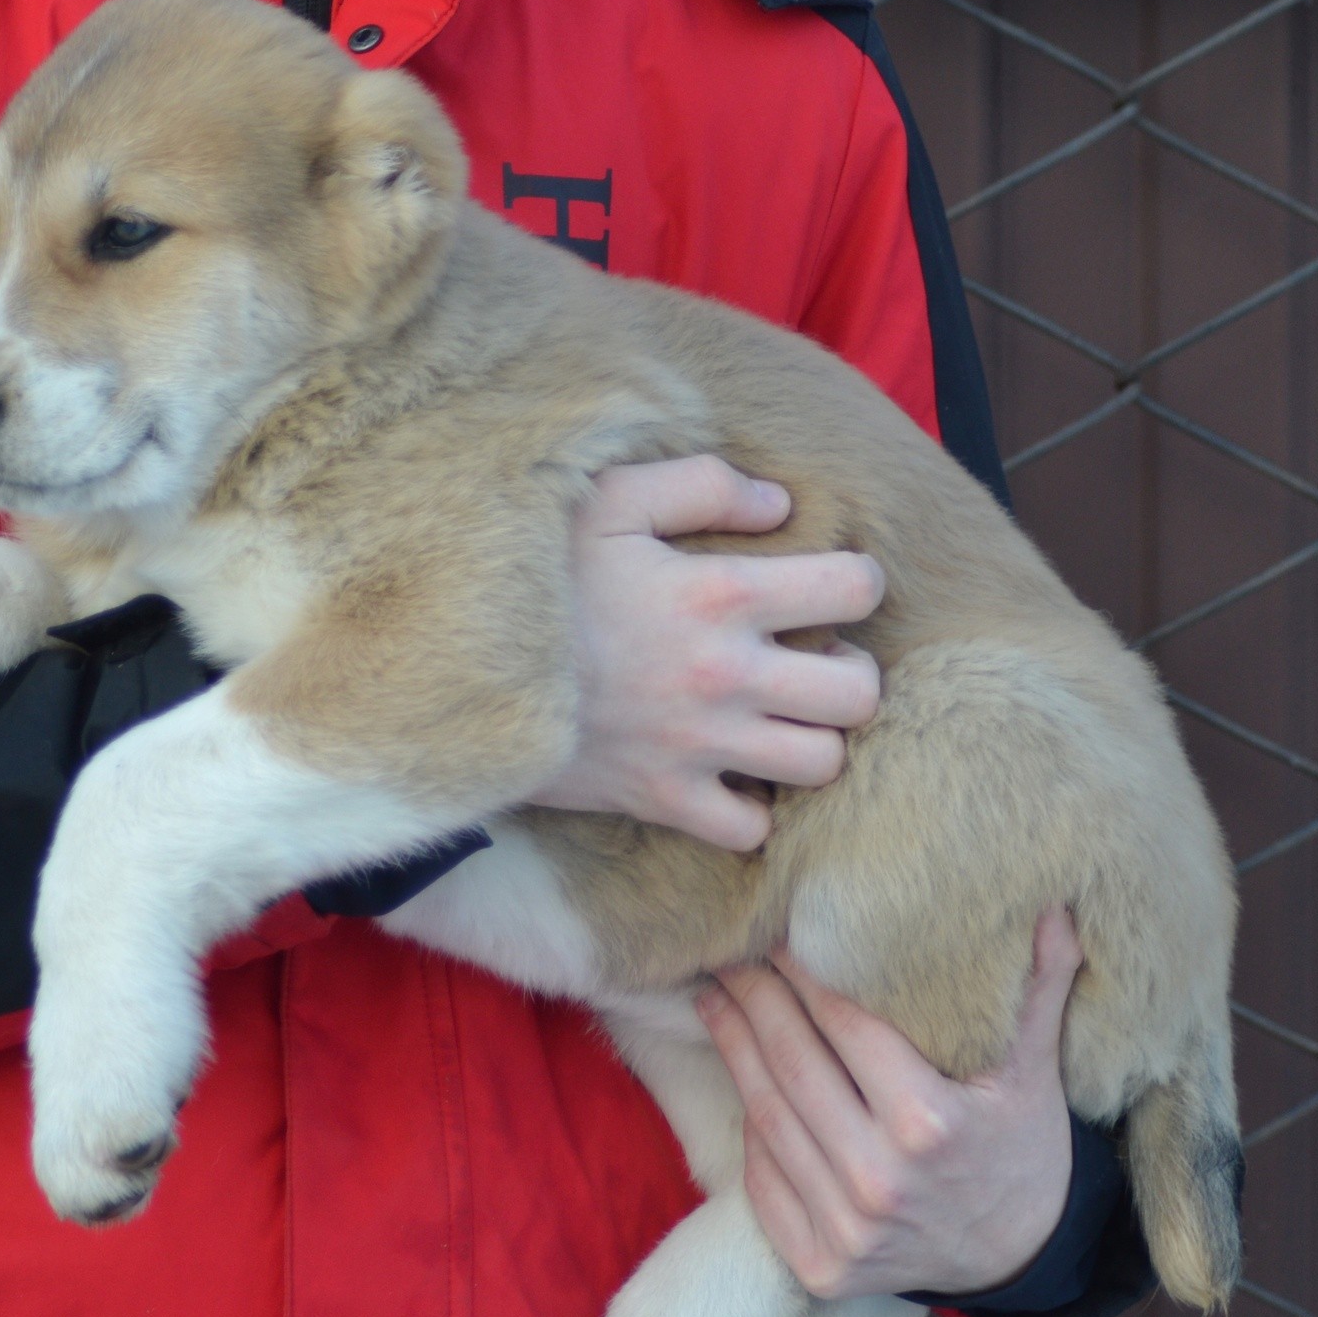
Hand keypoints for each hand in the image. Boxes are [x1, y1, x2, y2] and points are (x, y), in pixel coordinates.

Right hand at [528, 455, 885, 850]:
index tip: (826, 585)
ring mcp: (698, 746)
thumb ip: (701, 485)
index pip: (855, 589)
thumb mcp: (609, 498)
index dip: (855, 582)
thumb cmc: (535, 573)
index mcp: (723, 593)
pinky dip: (750, 810)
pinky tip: (730, 775)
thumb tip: (777, 505)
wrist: (458, 664)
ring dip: (812, 740)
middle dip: (851, 673)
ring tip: (781, 718)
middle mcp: (728, 676)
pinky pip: (747, 830)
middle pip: (859, 695)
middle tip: (814, 660)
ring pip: (820, 765)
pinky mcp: (662, 799)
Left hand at [694, 906, 1082, 1298]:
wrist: (1019, 1256)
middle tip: (728, 950)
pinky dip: (748, 1127)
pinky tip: (739, 1078)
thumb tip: (1051, 906)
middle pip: (792, 1064)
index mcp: (929, 1124)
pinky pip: (763, 1182)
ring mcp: (845, 1230)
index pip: (845, 1024)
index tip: (779, 927)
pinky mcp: (821, 1266)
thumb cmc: (1021, 1145)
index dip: (805, 970)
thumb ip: (1038, 986)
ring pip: (767, 1117)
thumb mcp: (1035, 1069)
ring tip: (714, 997)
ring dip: (733, 1050)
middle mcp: (880, 1180)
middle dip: (753, 999)